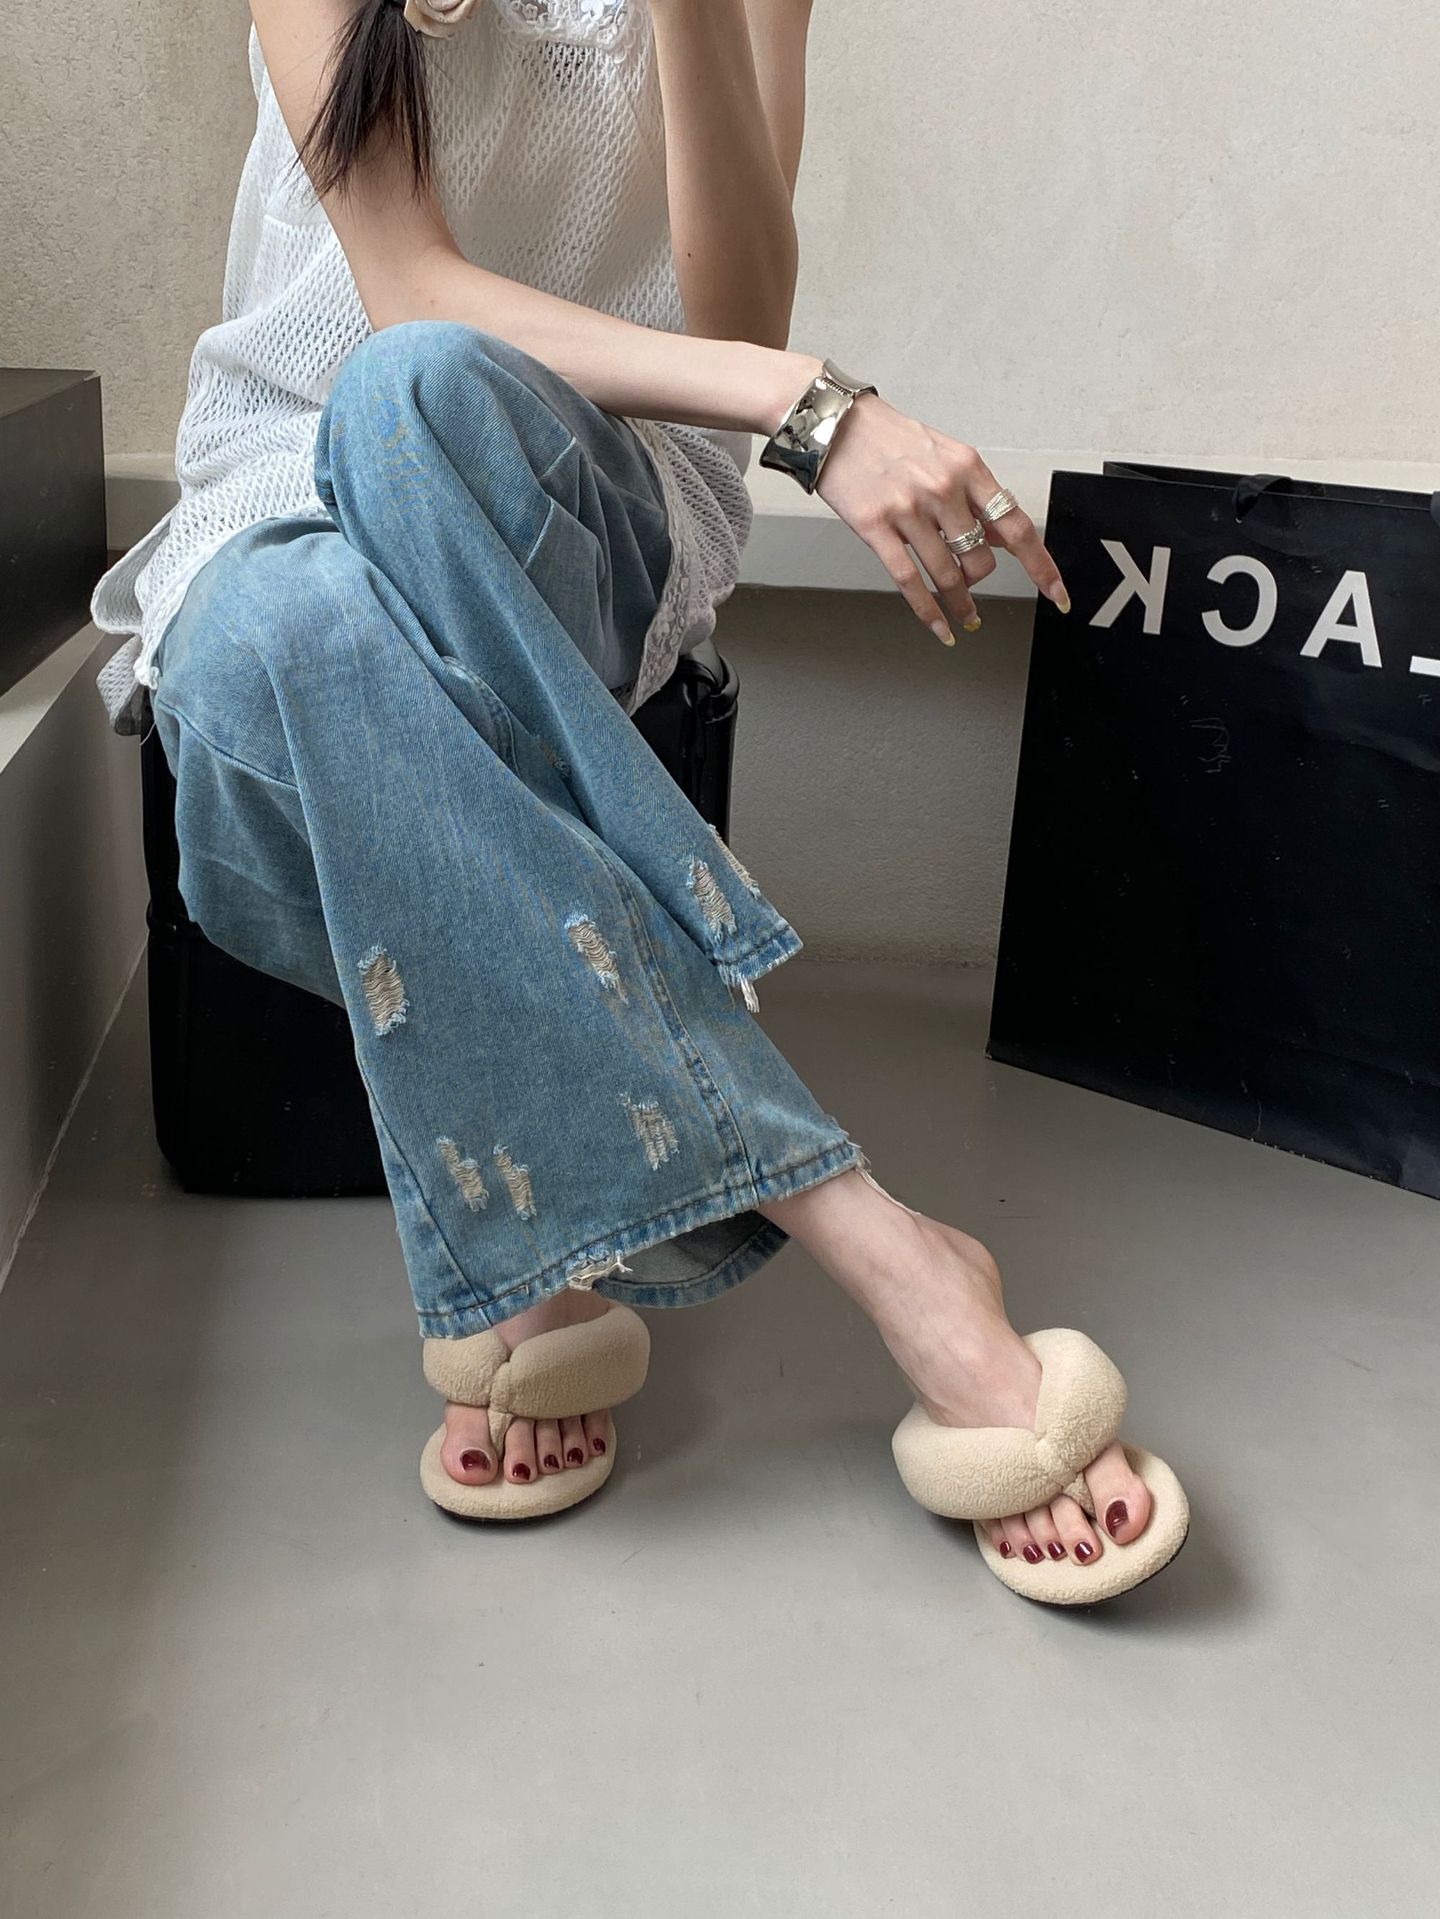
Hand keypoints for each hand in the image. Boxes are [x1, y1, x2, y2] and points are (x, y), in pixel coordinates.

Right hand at [813, 388, 1070, 644]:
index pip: (1017, 526)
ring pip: (947, 574)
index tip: (1057, 593)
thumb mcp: (946, 456)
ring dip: (960, 604)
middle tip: (974, 588)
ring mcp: (908, 509)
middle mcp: (942, 488)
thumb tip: (1002, 535)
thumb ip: (975, 496)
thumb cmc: (890, 439)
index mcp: (968, 468)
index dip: (1041, 566)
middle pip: (980, 557)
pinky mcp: (876, 527)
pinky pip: (909, 580)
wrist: (836, 424)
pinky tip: (938, 625)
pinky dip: (928, 610)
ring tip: (965, 616)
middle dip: (981, 580)